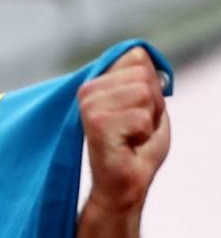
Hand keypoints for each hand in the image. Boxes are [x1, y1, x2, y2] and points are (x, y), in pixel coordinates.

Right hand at [80, 47, 169, 214]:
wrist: (122, 186)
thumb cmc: (135, 148)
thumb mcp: (146, 103)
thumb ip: (141, 75)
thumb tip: (137, 52)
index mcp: (95, 83)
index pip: (137, 59)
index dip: (150, 87)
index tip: (136, 112)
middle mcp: (86, 91)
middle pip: (142, 76)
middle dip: (151, 104)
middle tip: (135, 128)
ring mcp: (89, 107)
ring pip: (143, 94)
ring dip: (147, 120)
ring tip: (131, 137)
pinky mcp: (95, 124)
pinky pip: (140, 117)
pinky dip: (143, 134)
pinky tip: (127, 146)